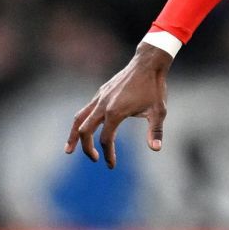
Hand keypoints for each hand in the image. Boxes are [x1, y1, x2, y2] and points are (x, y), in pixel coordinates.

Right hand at [65, 43, 172, 167]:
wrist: (148, 64)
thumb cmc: (154, 88)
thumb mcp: (159, 111)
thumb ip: (155, 131)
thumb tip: (156, 149)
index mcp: (115, 112)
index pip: (106, 139)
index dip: (108, 154)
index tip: (111, 165)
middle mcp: (102, 105)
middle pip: (84, 131)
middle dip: (86, 148)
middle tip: (94, 159)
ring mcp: (99, 98)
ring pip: (79, 119)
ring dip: (73, 135)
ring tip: (69, 149)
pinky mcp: (100, 93)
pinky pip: (85, 110)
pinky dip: (81, 122)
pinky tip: (84, 129)